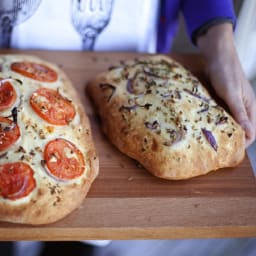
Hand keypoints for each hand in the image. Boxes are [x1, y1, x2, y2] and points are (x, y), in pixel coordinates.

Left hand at [197, 23, 255, 146]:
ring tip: (211, 139)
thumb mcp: (233, 95)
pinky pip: (221, 113)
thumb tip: (249, 134)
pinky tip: (206, 124)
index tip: (230, 151)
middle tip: (218, 147)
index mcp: (250, 107)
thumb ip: (240, 113)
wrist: (217, 54)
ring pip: (230, 121)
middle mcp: (243, 106)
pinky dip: (216, 120)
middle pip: (241, 127)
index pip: (251, 131)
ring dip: (223, 129)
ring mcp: (232, 102)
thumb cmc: (226, 73)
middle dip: (232, 138)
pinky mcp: (222, 98)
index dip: (243, 142)